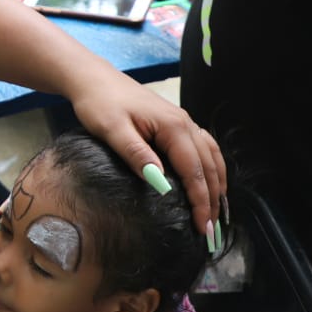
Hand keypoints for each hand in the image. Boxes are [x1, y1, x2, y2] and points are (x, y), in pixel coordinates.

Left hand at [68, 74, 224, 238]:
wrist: (93, 79)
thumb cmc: (100, 103)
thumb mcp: (113, 130)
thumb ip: (137, 155)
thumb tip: (162, 183)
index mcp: (173, 127)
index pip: (194, 171)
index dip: (200, 201)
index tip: (202, 228)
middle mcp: (186, 123)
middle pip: (208, 166)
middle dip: (213, 200)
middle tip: (212, 232)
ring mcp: (183, 121)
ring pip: (211, 156)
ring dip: (217, 185)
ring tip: (217, 212)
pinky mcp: (176, 123)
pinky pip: (204, 148)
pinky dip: (211, 168)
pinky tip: (210, 181)